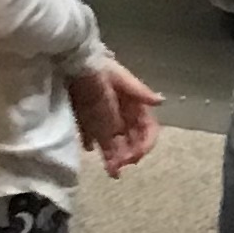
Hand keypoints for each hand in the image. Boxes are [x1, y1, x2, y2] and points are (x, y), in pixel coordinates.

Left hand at [68, 61, 164, 176]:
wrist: (72, 62)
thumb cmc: (99, 69)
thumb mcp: (119, 79)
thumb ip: (139, 92)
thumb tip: (160, 101)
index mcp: (136, 106)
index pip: (148, 130)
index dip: (145, 145)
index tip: (135, 157)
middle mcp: (124, 116)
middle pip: (133, 142)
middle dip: (129, 156)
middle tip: (118, 167)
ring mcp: (107, 121)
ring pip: (115, 145)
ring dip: (114, 158)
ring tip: (110, 170)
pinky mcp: (89, 123)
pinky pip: (95, 140)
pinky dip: (95, 147)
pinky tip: (90, 150)